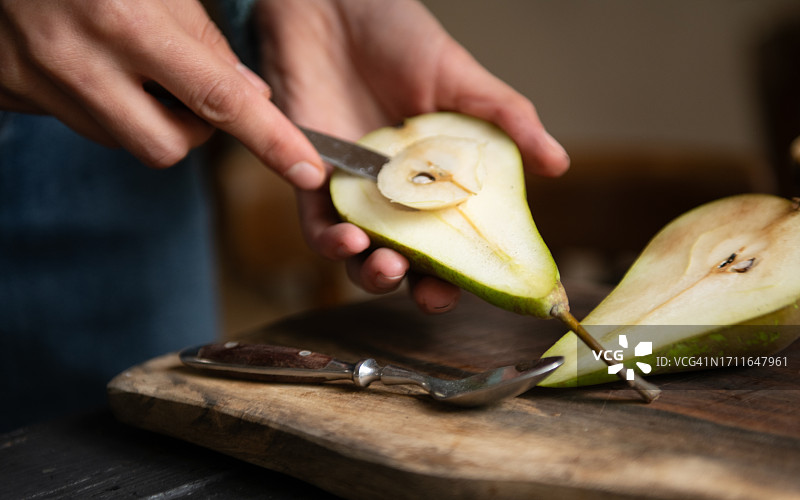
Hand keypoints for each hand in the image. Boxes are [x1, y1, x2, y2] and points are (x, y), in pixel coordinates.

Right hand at [0, 0, 325, 188]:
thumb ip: (202, 36)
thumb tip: (249, 96)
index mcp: (127, 22)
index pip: (219, 100)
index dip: (272, 141)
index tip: (309, 171)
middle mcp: (81, 62)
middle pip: (169, 146)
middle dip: (195, 129)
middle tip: (187, 86)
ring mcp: (38, 82)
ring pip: (125, 142)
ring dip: (149, 118)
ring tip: (134, 66)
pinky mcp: (11, 92)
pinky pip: (79, 124)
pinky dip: (105, 107)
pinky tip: (91, 66)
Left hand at [255, 0, 569, 312]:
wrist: (331, 3)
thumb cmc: (397, 34)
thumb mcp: (461, 79)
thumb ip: (506, 122)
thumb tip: (559, 165)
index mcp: (434, 180)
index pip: (451, 240)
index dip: (463, 272)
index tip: (477, 288)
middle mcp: (393, 193)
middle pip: (406, 260)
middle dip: (417, 287)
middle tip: (431, 293)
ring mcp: (351, 189)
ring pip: (359, 255)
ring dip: (371, 273)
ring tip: (389, 265)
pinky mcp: (309, 177)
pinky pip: (314, 223)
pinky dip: (329, 239)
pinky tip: (349, 236)